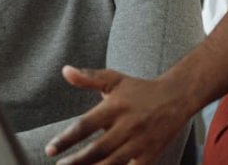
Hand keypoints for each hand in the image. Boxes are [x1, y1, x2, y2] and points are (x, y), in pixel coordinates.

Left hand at [46, 67, 197, 164]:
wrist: (177, 98)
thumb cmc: (141, 90)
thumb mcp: (115, 79)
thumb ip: (89, 77)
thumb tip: (65, 71)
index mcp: (115, 107)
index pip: (85, 125)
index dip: (66, 139)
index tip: (50, 149)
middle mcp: (127, 126)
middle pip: (98, 149)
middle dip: (77, 161)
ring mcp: (139, 142)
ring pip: (113, 162)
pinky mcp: (149, 155)